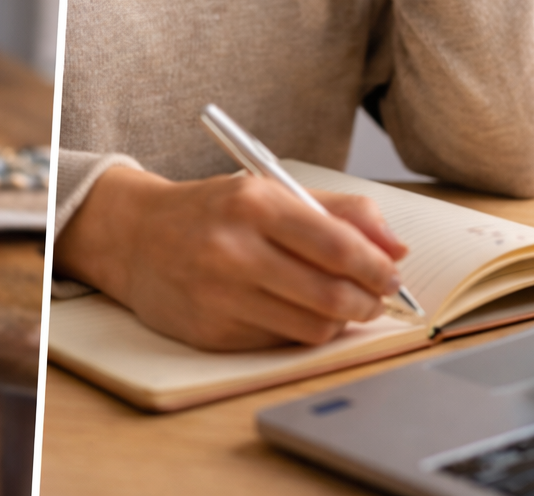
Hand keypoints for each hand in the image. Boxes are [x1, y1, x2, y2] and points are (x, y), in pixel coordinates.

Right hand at [56, 166, 409, 350]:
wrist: (136, 238)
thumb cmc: (215, 212)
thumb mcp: (272, 192)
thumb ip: (341, 213)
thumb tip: (397, 248)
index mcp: (255, 204)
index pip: (337, 246)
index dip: (376, 267)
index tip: (392, 275)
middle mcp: (234, 251)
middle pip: (330, 294)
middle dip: (368, 302)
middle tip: (377, 298)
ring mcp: (220, 296)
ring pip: (311, 327)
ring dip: (340, 322)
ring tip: (343, 306)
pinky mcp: (210, 333)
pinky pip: (279, 342)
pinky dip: (301, 331)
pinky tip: (298, 313)